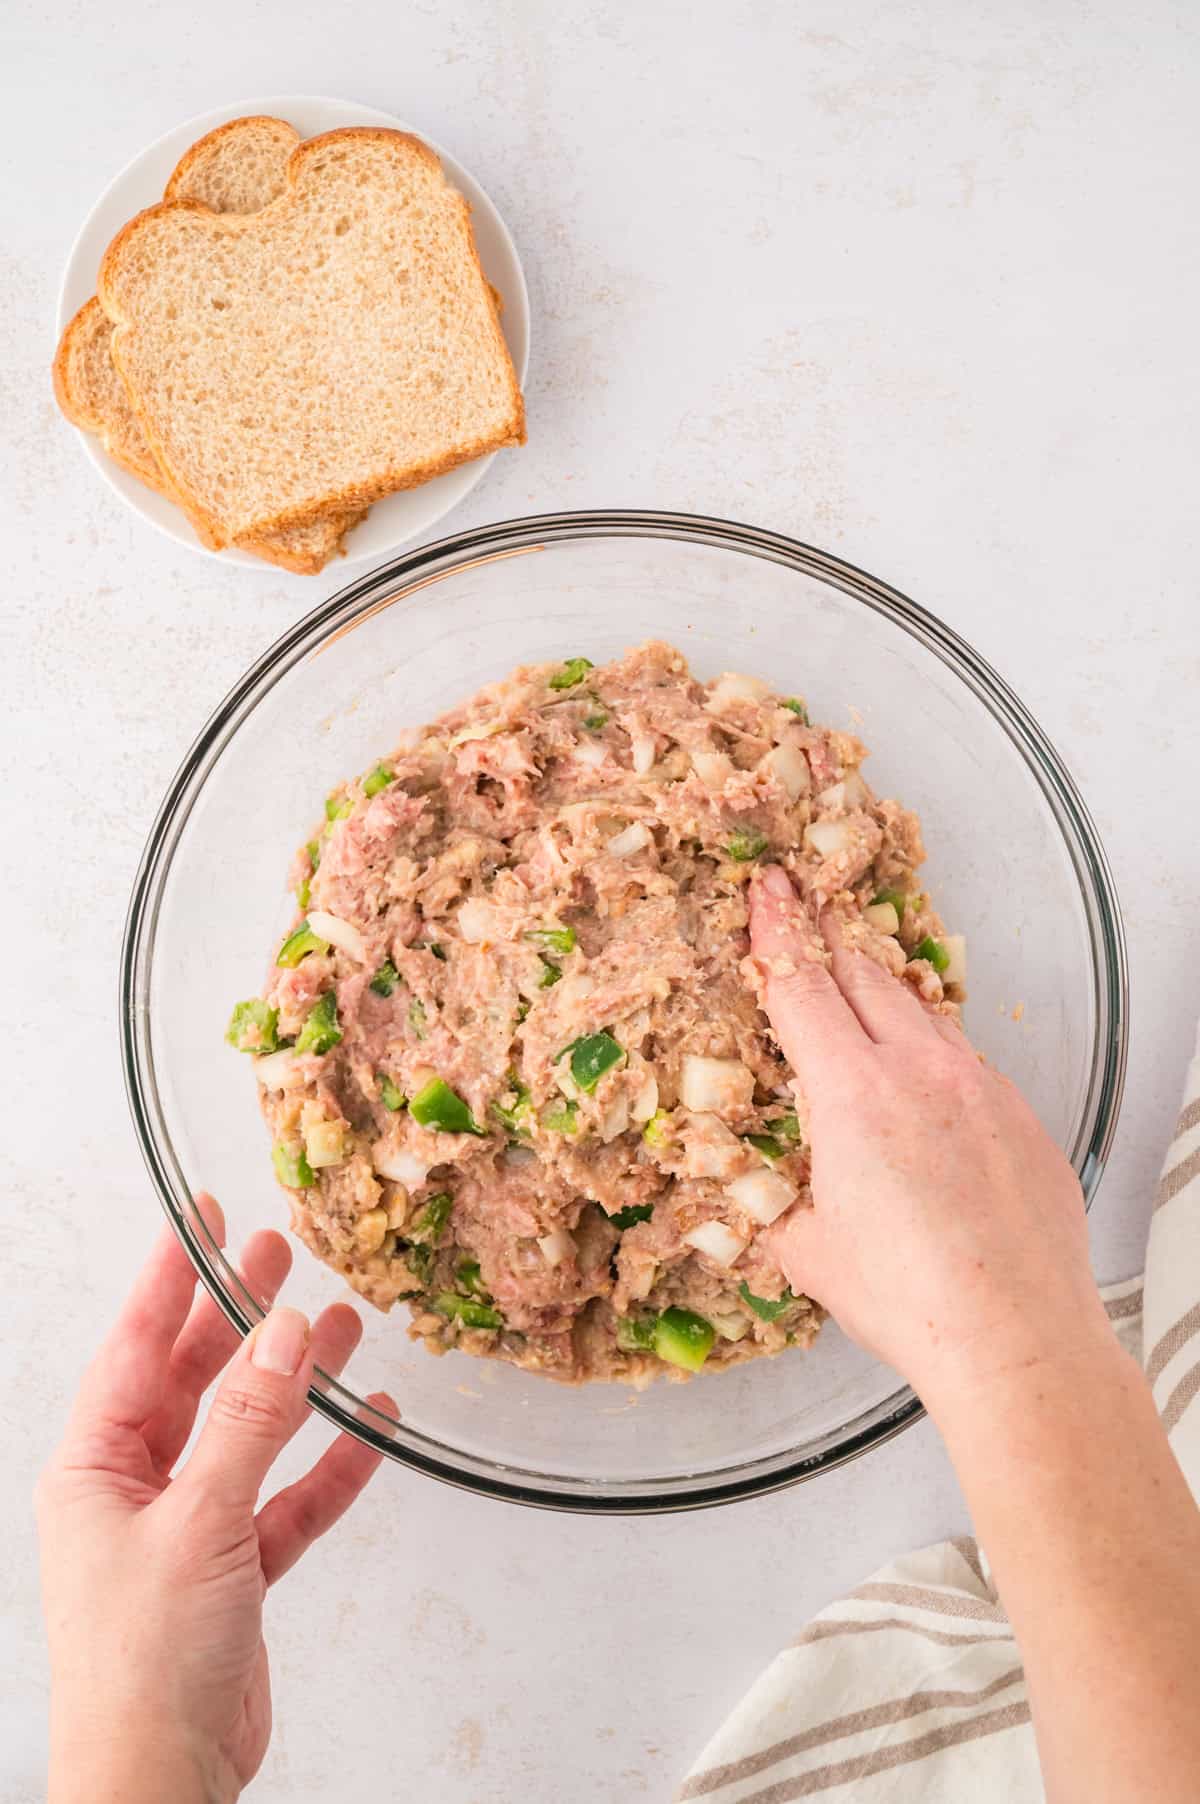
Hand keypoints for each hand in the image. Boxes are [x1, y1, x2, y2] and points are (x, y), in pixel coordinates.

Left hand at [36, 1197, 393, 1803]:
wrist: (159, 1783)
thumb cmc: (142, 1662)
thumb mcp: (198, 1522)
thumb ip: (249, 1423)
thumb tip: (283, 1331)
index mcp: (95, 1468)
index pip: (136, 1348)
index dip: (172, 1278)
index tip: (203, 1217)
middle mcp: (136, 1489)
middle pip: (196, 1382)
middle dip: (241, 1321)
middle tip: (282, 1257)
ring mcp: (188, 1529)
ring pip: (250, 1434)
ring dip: (296, 1385)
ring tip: (344, 1325)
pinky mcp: (235, 1572)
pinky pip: (288, 1499)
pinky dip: (331, 1465)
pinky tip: (373, 1425)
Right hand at [748, 866, 1109, 1406]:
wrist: (1016, 1334)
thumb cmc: (907, 1298)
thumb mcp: (808, 1249)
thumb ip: (775, 1201)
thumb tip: (755, 1193)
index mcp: (851, 1091)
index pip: (801, 985)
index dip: (776, 930)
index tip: (766, 887)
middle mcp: (919, 1069)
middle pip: (864, 974)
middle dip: (825, 935)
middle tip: (803, 901)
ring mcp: (980, 1085)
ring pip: (921, 1011)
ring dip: (882, 989)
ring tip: (859, 980)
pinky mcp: (1021, 1113)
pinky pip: (966, 1060)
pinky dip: (932, 1051)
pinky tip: (924, 1082)